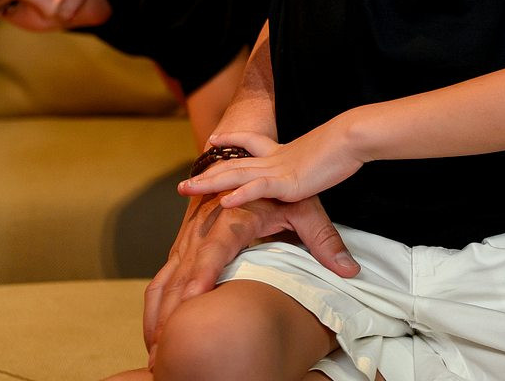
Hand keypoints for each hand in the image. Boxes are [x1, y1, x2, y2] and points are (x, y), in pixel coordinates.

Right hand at [142, 191, 355, 355]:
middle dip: (175, 305)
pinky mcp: (183, 245)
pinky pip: (164, 275)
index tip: (194, 299)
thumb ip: (325, 241)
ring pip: (168, 274)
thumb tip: (349, 271)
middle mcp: (206, 226)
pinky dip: (157, 302)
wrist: (246, 160)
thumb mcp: (305, 209)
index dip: (204, 274)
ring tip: (156, 345)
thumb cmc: (278, 186)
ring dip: (160, 309)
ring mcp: (190, 236)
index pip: (216, 249)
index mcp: (235, 216)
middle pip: (186, 269)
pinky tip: (155, 332)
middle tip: (167, 340)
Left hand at [178, 121, 364, 206]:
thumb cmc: (345, 146)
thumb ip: (317, 166)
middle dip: (207, 174)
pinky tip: (222, 202)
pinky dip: (240, 195)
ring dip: (209, 184)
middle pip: (233, 164)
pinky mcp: (288, 181)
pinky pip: (258, 188)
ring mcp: (278, 169)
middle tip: (182, 184)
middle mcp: (275, 159)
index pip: (251, 143)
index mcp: (283, 152)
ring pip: (236, 175)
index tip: (213, 140)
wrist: (352, 137)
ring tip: (186, 190)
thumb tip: (322, 167)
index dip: (231, 141)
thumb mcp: (325, 159)